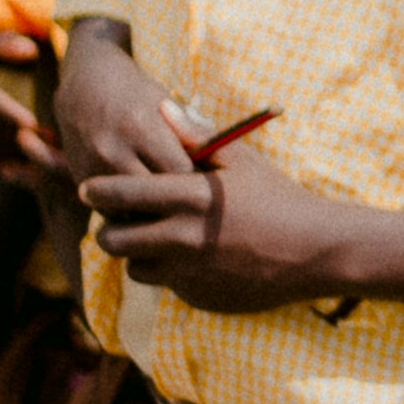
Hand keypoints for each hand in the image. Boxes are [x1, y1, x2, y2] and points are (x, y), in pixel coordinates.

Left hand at [83, 144, 357, 313]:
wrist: (315, 250)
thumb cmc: (278, 198)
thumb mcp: (241, 160)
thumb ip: (197, 135)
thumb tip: (163, 107)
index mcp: (190, 197)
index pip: (123, 193)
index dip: (99, 190)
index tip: (88, 187)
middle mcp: (182, 237)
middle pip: (114, 240)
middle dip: (108, 230)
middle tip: (115, 222)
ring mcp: (189, 272)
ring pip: (135, 267)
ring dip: (138, 254)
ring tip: (154, 240)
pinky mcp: (198, 297)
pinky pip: (168, 286)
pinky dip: (171, 273)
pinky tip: (194, 259)